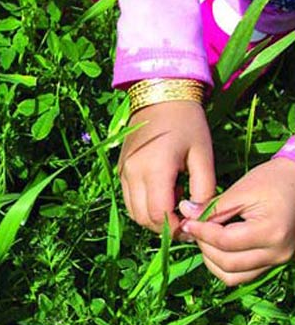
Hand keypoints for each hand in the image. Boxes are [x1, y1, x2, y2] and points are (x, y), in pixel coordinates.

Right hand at [118, 101, 214, 235]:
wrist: (160, 97)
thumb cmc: (187, 123)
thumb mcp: (203, 155)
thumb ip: (204, 189)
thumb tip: (197, 215)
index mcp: (155, 169)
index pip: (159, 215)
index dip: (176, 227)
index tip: (194, 225)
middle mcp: (133, 173)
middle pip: (143, 218)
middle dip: (165, 227)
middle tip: (186, 221)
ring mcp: (123, 173)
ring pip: (134, 212)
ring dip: (154, 218)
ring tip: (175, 205)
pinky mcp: (121, 171)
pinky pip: (129, 199)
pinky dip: (145, 205)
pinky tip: (164, 193)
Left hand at [180, 158, 294, 285]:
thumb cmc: (273, 181)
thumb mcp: (241, 190)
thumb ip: (212, 207)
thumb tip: (185, 214)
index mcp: (272, 232)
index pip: (225, 242)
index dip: (201, 232)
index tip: (187, 222)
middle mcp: (278, 253)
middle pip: (227, 263)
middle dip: (204, 247)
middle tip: (195, 229)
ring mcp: (278, 261)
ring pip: (232, 276)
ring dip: (212, 260)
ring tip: (206, 238)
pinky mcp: (273, 263)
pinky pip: (242, 275)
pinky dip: (224, 265)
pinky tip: (217, 246)